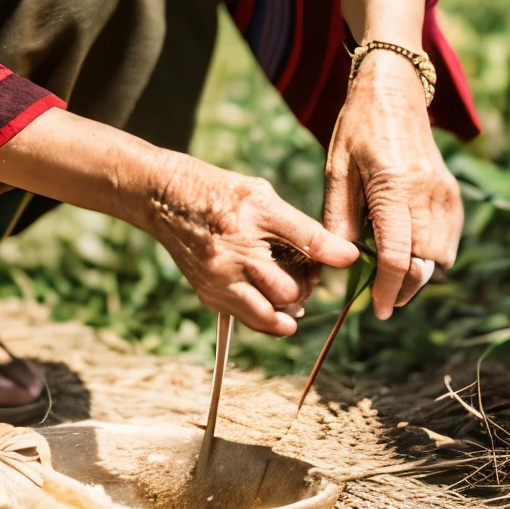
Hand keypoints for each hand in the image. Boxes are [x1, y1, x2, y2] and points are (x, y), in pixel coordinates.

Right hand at [147, 154, 361, 336]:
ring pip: (268, 316)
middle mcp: (231, 257)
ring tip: (289, 291)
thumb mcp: (261, 196)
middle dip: (304, 288)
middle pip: (288, 293)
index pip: (306, 248)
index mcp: (250, 225)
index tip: (341, 260)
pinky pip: (245, 317)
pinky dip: (263, 313)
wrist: (162, 196)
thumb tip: (346, 255)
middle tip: (305, 273)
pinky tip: (266, 295)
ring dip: (286, 309)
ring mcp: (217, 280)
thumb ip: (303, 229)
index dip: (328, 259)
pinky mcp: (206, 293)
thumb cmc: (216, 191)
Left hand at [323, 50, 462, 318]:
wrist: (393, 92)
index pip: (395, 254)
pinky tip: (406, 248)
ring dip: (417, 273)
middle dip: (402, 287)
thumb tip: (338, 262)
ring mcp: (445, 194)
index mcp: (394, 186)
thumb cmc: (357, 127)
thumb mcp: (336, 168)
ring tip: (387, 273)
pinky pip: (448, 240)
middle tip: (378, 299)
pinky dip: (431, 254)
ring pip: (440, 256)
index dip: (385, 288)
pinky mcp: (453, 194)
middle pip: (423, 263)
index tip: (375, 310)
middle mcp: (427, 194)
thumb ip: (337, 216)